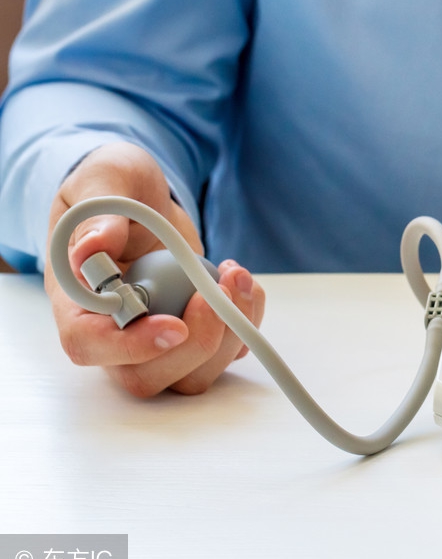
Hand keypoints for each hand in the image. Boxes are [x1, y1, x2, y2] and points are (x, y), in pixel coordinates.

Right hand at [43, 142, 265, 396]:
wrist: (147, 198)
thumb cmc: (115, 189)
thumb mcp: (105, 181)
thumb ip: (100, 214)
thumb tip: (94, 248)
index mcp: (77, 300)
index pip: (87, 345)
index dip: (130, 347)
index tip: (175, 327)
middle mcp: (113, 331)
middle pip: (146, 377)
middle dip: (198, 342)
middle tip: (219, 291)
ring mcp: (156, 339)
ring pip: (193, 375)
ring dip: (230, 333)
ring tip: (234, 275)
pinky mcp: (195, 333)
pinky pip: (227, 352)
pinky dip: (246, 320)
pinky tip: (239, 279)